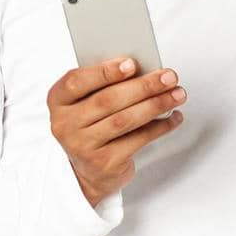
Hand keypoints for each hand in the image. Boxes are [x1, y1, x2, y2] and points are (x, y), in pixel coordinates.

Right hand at [48, 57, 187, 205]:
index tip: (132, 63)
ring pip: (124, 120)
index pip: (76, 82)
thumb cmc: (91, 125)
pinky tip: (173, 116)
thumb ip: (104, 84)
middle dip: (144, 86)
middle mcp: (65, 124)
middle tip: (169, 76)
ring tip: (177, 94)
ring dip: (156, 104)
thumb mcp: (86, 103)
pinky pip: (137, 140)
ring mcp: (83, 146)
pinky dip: (159, 126)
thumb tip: (144, 69)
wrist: (87, 173)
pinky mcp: (104, 163)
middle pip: (108, 100)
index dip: (104, 72)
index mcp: (58, 101)